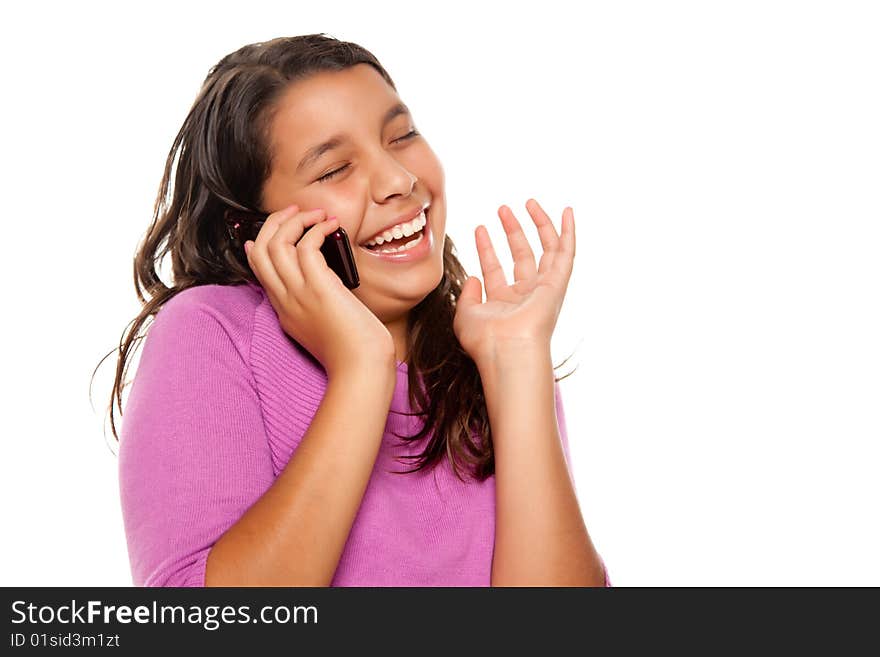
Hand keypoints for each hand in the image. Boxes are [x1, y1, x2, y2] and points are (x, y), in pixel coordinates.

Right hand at [244, 204, 394, 377]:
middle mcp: (285, 300)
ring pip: (277, 243)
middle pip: (260, 250)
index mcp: (284, 310)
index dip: (262, 243)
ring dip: (295, 220)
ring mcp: (299, 294)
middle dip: (274, 223)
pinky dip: (317, 229)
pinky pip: (306, 247)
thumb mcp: (325, 327)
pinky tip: (333, 226)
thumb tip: (330, 283)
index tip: (276, 229)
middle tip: (296, 211)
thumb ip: (318, 305)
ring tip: (317, 213)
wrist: (361, 370)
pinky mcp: (319, 289)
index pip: (258, 269)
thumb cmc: (354, 352)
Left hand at [453, 199, 575, 364]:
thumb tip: (472, 277)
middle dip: (512, 231)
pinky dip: (568, 232)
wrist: (507, 349)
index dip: (487, 248)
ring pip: (545, 250)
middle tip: (502, 209)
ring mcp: (543, 289)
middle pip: (521, 256)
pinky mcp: (557, 284)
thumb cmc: (485, 340)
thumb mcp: (465, 315)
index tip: (479, 228)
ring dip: (537, 225)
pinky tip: (567, 211)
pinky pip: (566, 253)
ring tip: (527, 203)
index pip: (495, 269)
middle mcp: (525, 296)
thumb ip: (466, 296)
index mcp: (503, 304)